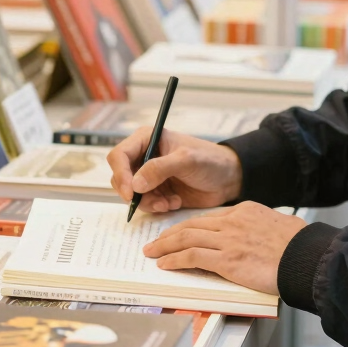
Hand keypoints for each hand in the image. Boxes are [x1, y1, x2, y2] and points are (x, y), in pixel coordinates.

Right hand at [107, 127, 242, 212]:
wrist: (227, 179)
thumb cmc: (210, 161)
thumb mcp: (187, 160)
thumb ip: (160, 168)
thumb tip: (135, 184)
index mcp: (147, 139)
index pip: (119, 155)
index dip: (121, 174)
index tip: (131, 192)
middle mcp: (143, 156)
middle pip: (120, 177)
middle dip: (134, 193)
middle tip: (155, 201)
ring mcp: (148, 175)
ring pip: (131, 194)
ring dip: (148, 202)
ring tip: (169, 202)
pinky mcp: (156, 191)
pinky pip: (144, 203)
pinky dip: (156, 206)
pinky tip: (174, 202)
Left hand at [142, 202, 305, 294]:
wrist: (306, 257)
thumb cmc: (299, 247)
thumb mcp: (277, 226)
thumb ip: (259, 229)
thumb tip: (253, 239)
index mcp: (245, 211)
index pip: (208, 218)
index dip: (188, 226)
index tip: (177, 233)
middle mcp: (233, 222)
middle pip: (192, 225)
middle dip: (170, 234)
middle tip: (155, 241)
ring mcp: (229, 240)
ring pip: (187, 237)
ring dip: (165, 246)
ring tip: (152, 252)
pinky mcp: (228, 259)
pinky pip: (193, 256)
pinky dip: (175, 259)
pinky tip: (166, 264)